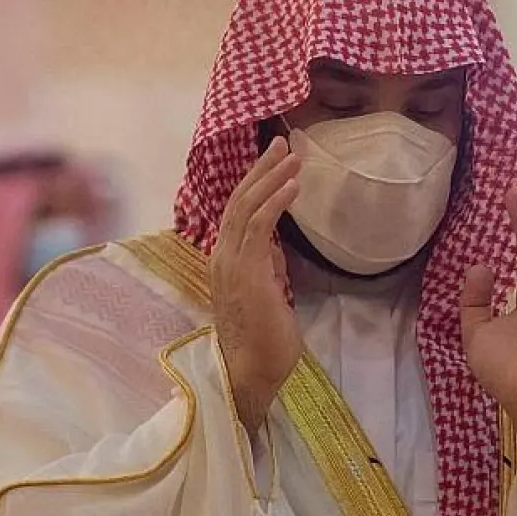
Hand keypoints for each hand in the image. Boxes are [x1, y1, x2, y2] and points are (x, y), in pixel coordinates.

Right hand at [210, 138, 302, 433]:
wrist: (251, 373)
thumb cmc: (264, 343)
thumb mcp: (267, 296)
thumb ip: (267, 270)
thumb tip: (274, 251)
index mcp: (226, 261)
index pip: (237, 212)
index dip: (255, 183)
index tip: (276, 161)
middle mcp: (223, 256)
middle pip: (238, 199)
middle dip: (261, 168)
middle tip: (283, 142)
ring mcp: (231, 262)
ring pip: (247, 206)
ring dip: (271, 177)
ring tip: (293, 154)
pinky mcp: (247, 271)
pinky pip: (259, 225)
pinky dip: (276, 200)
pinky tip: (293, 185)